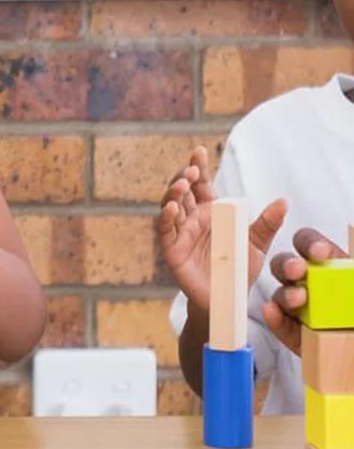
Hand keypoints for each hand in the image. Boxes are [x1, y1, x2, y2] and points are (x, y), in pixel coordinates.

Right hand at [156, 146, 284, 308]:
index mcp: (211, 211)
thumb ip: (267, 223)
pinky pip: (166, 230)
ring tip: (181, 186)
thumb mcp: (257, 244)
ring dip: (173, 194)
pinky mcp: (173, 249)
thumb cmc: (240, 269)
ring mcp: (181, 232)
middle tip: (191, 170)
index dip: (198, 166)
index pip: (202, 184)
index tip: (199, 151)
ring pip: (171, 206)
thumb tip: (283, 202)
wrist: (227, 298)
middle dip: (183, 177)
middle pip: (182, 191)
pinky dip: (166, 218)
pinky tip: (172, 208)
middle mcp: (193, 218)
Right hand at [263, 226, 344, 357]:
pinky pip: (280, 324)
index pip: (312, 246)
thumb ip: (352, 268)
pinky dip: (274, 318)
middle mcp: (314, 285)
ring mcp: (303, 310)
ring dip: (285, 294)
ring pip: (281, 295)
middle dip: (288, 265)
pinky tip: (273, 313)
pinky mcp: (296, 334)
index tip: (319, 252)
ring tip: (297, 300)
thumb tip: (352, 240)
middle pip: (287, 266)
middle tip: (298, 271)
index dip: (310, 244)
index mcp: (334, 268)